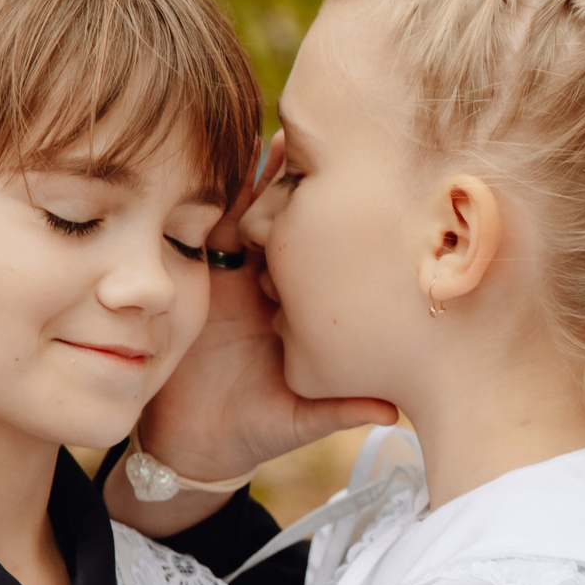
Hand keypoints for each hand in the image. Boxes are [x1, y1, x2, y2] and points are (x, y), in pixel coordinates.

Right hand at [113, 134, 396, 532]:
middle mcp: (267, 282)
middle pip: (286, 222)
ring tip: (273, 140)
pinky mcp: (189, 281)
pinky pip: (194, 235)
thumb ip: (341, 409)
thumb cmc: (257, 429)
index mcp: (302, 306)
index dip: (337, 221)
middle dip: (298, 183)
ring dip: (252, 181)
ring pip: (241, 217)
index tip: (358, 185)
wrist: (194, 445)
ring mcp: (228, 277)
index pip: (324, 252)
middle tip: (313, 142)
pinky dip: (200, 205)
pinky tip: (206, 171)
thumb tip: (395, 409)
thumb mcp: (302, 419)